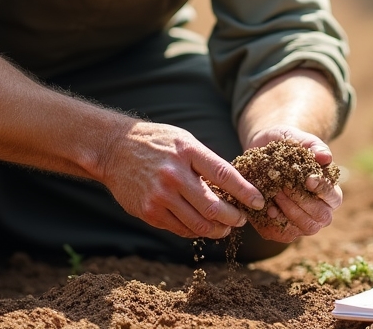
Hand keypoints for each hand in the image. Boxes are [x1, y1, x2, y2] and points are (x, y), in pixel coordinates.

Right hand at [100, 120, 264, 238]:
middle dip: (233, 218)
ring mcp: (160, 195)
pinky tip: (202, 226)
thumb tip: (234, 186)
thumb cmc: (156, 142)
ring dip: (217, 229)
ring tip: (225, 227)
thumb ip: (206, 162)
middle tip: (242, 220)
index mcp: (188, 152)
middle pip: (213, 206)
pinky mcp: (149, 211)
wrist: (113, 149)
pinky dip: (195, 231)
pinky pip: (180, 229)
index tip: (259, 202)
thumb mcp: (184, 140)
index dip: (245, 192)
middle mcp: (174, 174)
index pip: (224, 175)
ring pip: (198, 223)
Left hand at [244, 125, 342, 242]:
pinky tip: (267, 208)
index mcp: (330, 191)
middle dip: (302, 202)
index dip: (322, 189)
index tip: (307, 179)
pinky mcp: (284, 228)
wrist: (263, 150)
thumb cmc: (287, 144)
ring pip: (305, 228)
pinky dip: (276, 224)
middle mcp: (321, 211)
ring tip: (275, 194)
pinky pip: (284, 234)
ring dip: (289, 212)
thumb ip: (313, 145)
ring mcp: (303, 222)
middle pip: (321, 217)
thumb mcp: (298, 138)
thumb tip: (326, 157)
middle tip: (284, 187)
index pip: (333, 197)